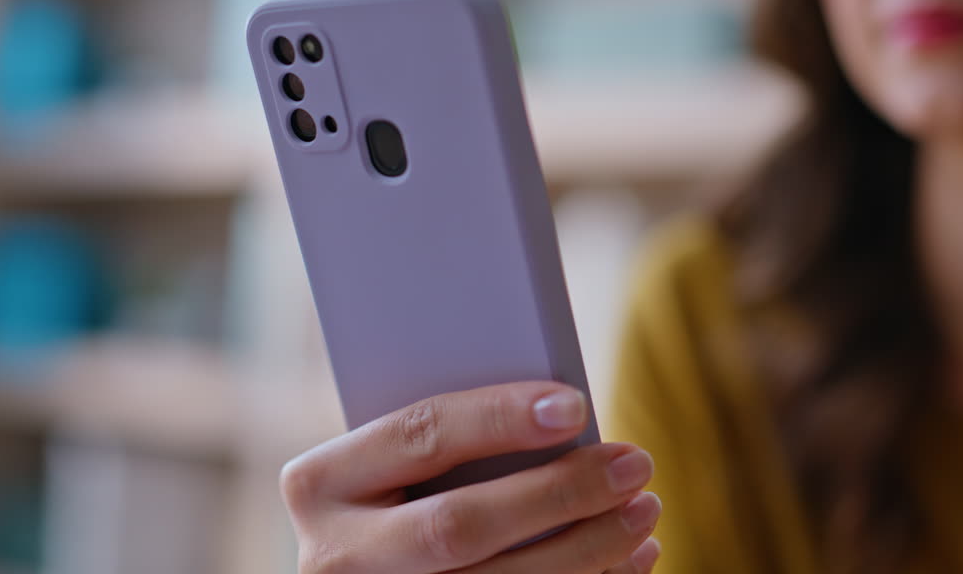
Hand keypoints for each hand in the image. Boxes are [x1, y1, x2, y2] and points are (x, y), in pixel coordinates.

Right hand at [281, 381, 660, 572]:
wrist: (372, 573)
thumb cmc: (397, 494)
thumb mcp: (394, 466)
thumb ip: (446, 442)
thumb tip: (563, 417)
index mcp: (319, 483)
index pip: (417, 436)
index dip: (498, 418)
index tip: (576, 406)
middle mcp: (335, 557)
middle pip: (458, 525)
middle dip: (557, 493)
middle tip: (633, 466)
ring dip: (588, 551)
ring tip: (643, 511)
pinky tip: (629, 561)